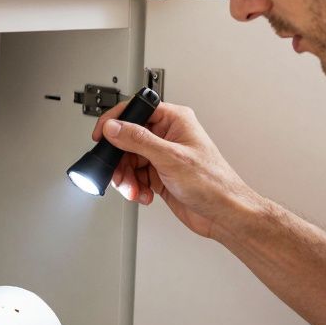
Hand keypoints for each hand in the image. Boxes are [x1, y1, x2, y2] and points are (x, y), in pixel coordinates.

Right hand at [90, 100, 262, 240]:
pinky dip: (134, 188)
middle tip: (120, 174)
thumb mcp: (171, 158)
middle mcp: (167, 136)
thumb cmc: (213, 183)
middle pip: (127, 140)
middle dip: (120, 160)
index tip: (101, 136)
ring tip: (135, 190)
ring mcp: (163, 156)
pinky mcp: (160, 175)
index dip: (115, 122)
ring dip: (126, 178)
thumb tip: (114, 128)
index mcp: (174, 120)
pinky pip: (135, 177)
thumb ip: (139, 140)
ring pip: (129, 161)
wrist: (224, 214)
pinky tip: (144, 195)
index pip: (136, 110)